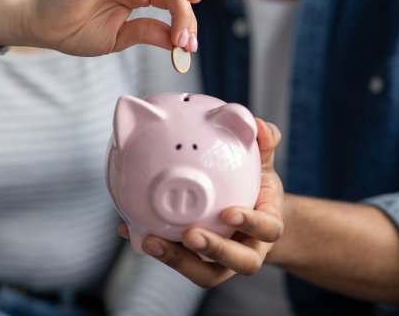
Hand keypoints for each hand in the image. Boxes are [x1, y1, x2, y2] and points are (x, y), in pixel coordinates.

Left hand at [120, 118, 285, 287]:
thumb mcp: (264, 163)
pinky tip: (130, 230)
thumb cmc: (258, 187)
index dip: (250, 223)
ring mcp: (224, 262)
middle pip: (241, 262)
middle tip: (190, 235)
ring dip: (179, 260)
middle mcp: (249, 248)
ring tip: (150, 241)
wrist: (254, 217)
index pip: (268, 228)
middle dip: (215, 250)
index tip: (228, 212)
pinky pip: (180, 261)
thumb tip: (257, 123)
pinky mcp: (199, 264)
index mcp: (267, 225)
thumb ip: (264, 143)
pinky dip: (157, 249)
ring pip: (206, 273)